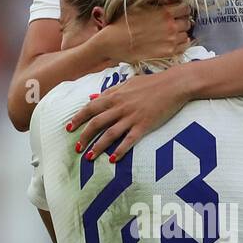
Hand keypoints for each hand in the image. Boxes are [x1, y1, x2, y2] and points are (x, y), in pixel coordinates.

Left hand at [67, 65, 191, 161]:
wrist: (174, 85)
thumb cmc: (151, 83)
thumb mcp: (127, 83)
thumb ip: (109, 91)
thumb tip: (92, 97)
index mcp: (115, 96)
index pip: (90, 108)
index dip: (78, 118)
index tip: (68, 128)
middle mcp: (120, 107)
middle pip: (96, 123)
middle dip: (84, 136)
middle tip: (76, 148)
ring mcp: (132, 117)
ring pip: (110, 134)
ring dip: (98, 147)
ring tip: (89, 157)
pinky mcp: (144, 125)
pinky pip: (129, 140)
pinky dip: (120, 150)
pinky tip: (114, 160)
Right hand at [99, 2, 191, 66]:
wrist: (114, 42)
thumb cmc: (124, 22)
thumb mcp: (140, 5)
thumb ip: (157, 2)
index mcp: (164, 12)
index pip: (185, 8)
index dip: (182, 8)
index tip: (178, 10)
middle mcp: (170, 26)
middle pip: (187, 22)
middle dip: (181, 20)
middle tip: (174, 22)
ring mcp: (170, 41)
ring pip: (186, 35)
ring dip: (180, 33)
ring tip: (172, 33)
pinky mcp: (167, 53)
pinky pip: (183, 47)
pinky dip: (181, 44)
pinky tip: (174, 42)